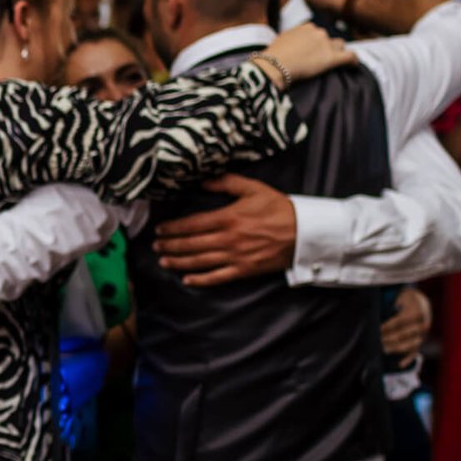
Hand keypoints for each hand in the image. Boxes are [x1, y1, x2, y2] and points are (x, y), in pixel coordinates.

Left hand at [151, 174, 296, 285]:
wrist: (305, 232)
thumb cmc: (279, 208)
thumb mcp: (253, 188)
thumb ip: (227, 182)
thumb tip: (204, 180)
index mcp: (228, 217)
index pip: (193, 224)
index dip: (173, 228)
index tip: (159, 229)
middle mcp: (228, 239)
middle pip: (192, 244)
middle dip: (170, 246)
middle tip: (155, 246)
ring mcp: (236, 256)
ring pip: (200, 261)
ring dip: (179, 262)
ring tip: (163, 261)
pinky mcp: (244, 270)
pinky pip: (218, 278)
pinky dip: (201, 280)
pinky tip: (187, 280)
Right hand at [260, 21, 354, 84]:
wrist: (275, 65)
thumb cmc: (273, 56)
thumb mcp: (281, 40)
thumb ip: (291, 38)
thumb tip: (290, 43)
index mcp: (306, 28)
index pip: (316, 33)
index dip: (316, 42)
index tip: (313, 51)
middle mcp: (318, 33)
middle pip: (329, 39)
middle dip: (326, 47)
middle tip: (319, 59)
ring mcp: (326, 45)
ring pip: (340, 46)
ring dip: (338, 52)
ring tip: (336, 62)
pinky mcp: (332, 58)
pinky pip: (350, 57)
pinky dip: (353, 61)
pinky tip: (353, 66)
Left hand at [382, 288, 432, 363]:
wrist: (421, 304)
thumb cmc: (404, 302)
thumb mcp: (400, 298)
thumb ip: (389, 304)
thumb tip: (372, 314)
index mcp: (416, 311)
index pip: (400, 321)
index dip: (388, 326)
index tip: (377, 329)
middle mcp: (422, 324)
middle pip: (404, 334)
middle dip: (389, 338)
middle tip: (376, 341)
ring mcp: (422, 335)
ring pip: (410, 344)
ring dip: (396, 348)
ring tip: (383, 350)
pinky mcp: (420, 342)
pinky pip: (415, 352)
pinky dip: (408, 359)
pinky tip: (400, 364)